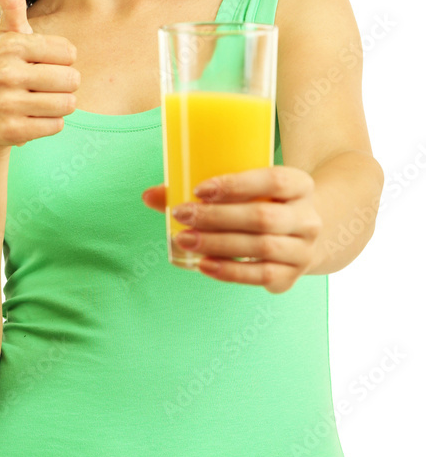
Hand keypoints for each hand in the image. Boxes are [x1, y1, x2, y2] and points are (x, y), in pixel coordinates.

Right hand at [0, 0, 80, 147]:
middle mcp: (5, 73)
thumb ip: (10, 1)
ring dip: (58, 106)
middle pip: (72, 79)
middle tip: (39, 86)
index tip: (39, 63)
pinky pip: (57, 126)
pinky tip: (30, 119)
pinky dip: (49, 125)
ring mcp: (7, 104)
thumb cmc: (6, 69)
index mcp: (10, 45)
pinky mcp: (12, 132)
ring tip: (36, 102)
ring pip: (67, 104)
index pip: (70, 53)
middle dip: (63, 85)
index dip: (62, 60)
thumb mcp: (9, 35)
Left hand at [141, 167, 323, 293]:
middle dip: (217, 218)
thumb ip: (201, 190)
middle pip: (263, 218)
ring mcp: (304, 249)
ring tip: (184, 240)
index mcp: (300, 185)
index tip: (199, 189)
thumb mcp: (245, 189)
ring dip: (218, 245)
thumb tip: (149, 195)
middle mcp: (308, 218)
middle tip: (181, 216)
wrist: (300, 233)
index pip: (273, 181)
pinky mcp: (292, 275)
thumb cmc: (261, 203)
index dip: (237, 185)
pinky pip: (261, 276)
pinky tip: (203, 265)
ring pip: (261, 248)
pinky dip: (230, 272)